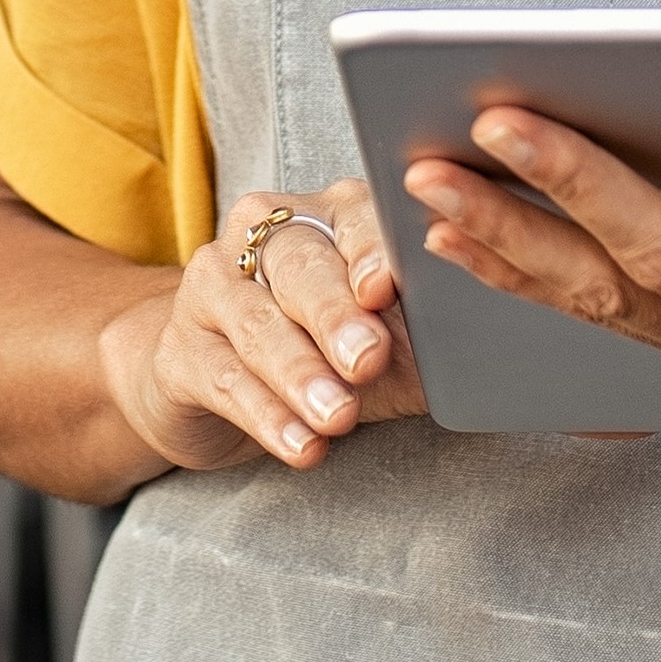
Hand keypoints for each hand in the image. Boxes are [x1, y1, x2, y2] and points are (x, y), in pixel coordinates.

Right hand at [96, 180, 424, 476]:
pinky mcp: (179, 348)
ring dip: (301, 374)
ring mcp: (212, 287)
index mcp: (327, 216)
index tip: (386, 290)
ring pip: (257, 323)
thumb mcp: (386, 340)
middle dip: (335, 315)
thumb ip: (424, 334)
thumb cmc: (327, 352)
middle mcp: (261, 235)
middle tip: (367, 359)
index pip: (353, 218)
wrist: (220, 381)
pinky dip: (267, 416)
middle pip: (298, 265)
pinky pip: (225, 379)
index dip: (369, 250)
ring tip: (337, 417)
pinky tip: (300, 445)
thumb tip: (481, 351)